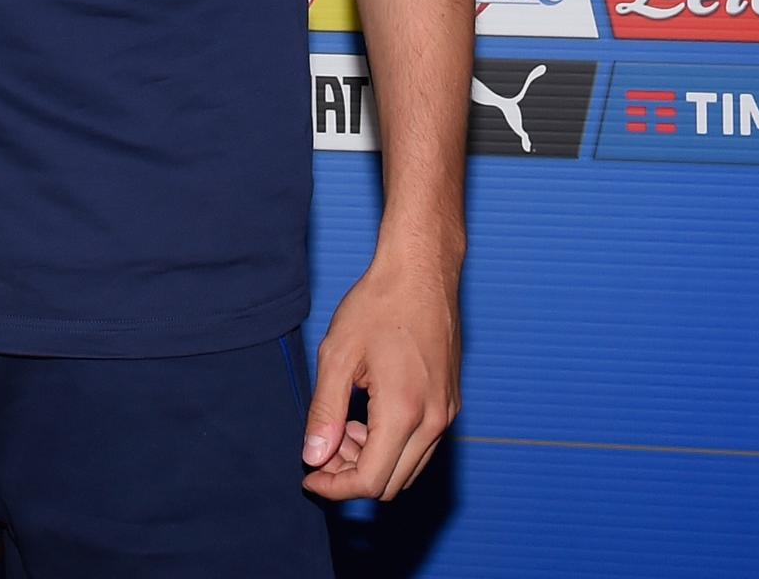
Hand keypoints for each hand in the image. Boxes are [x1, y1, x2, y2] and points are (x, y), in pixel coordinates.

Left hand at [300, 249, 458, 499]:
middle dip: (350, 475)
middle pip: (390, 483)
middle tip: (322, 446)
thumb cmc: (378, 305)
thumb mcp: (337, 355)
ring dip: (371, 461)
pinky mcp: (450, 403)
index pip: (370, 481)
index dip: (334, 487)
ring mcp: (447, 413)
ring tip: (342, 423)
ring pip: (407, 469)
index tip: (308, 476)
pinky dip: (391, 445)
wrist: (422, 272)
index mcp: (404, 412)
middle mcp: (434, 421)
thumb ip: (324, 411)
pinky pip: (421, 447)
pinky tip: (366, 413)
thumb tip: (314, 457)